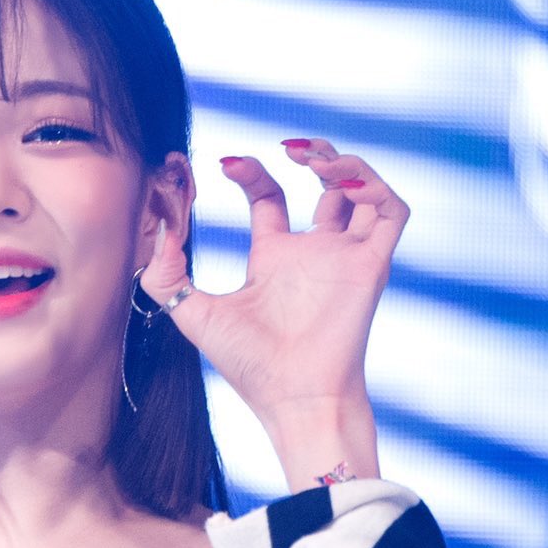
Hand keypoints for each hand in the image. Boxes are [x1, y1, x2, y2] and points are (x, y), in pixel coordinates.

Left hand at [139, 139, 408, 431]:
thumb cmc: (250, 366)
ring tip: (317, 161)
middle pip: (325, 187)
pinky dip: (376, 188)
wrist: (293, 398)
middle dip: (314, 155)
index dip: (251, 172)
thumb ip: (166, 276)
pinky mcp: (372, 265)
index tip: (222, 163)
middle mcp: (313, 254)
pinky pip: (392, 212)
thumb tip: (156, 229)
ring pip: (364, 192)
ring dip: (347, 164)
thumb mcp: (193, 315)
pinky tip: (344, 184)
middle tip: (290, 149)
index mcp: (274, 260)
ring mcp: (345, 257)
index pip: (269, 198)